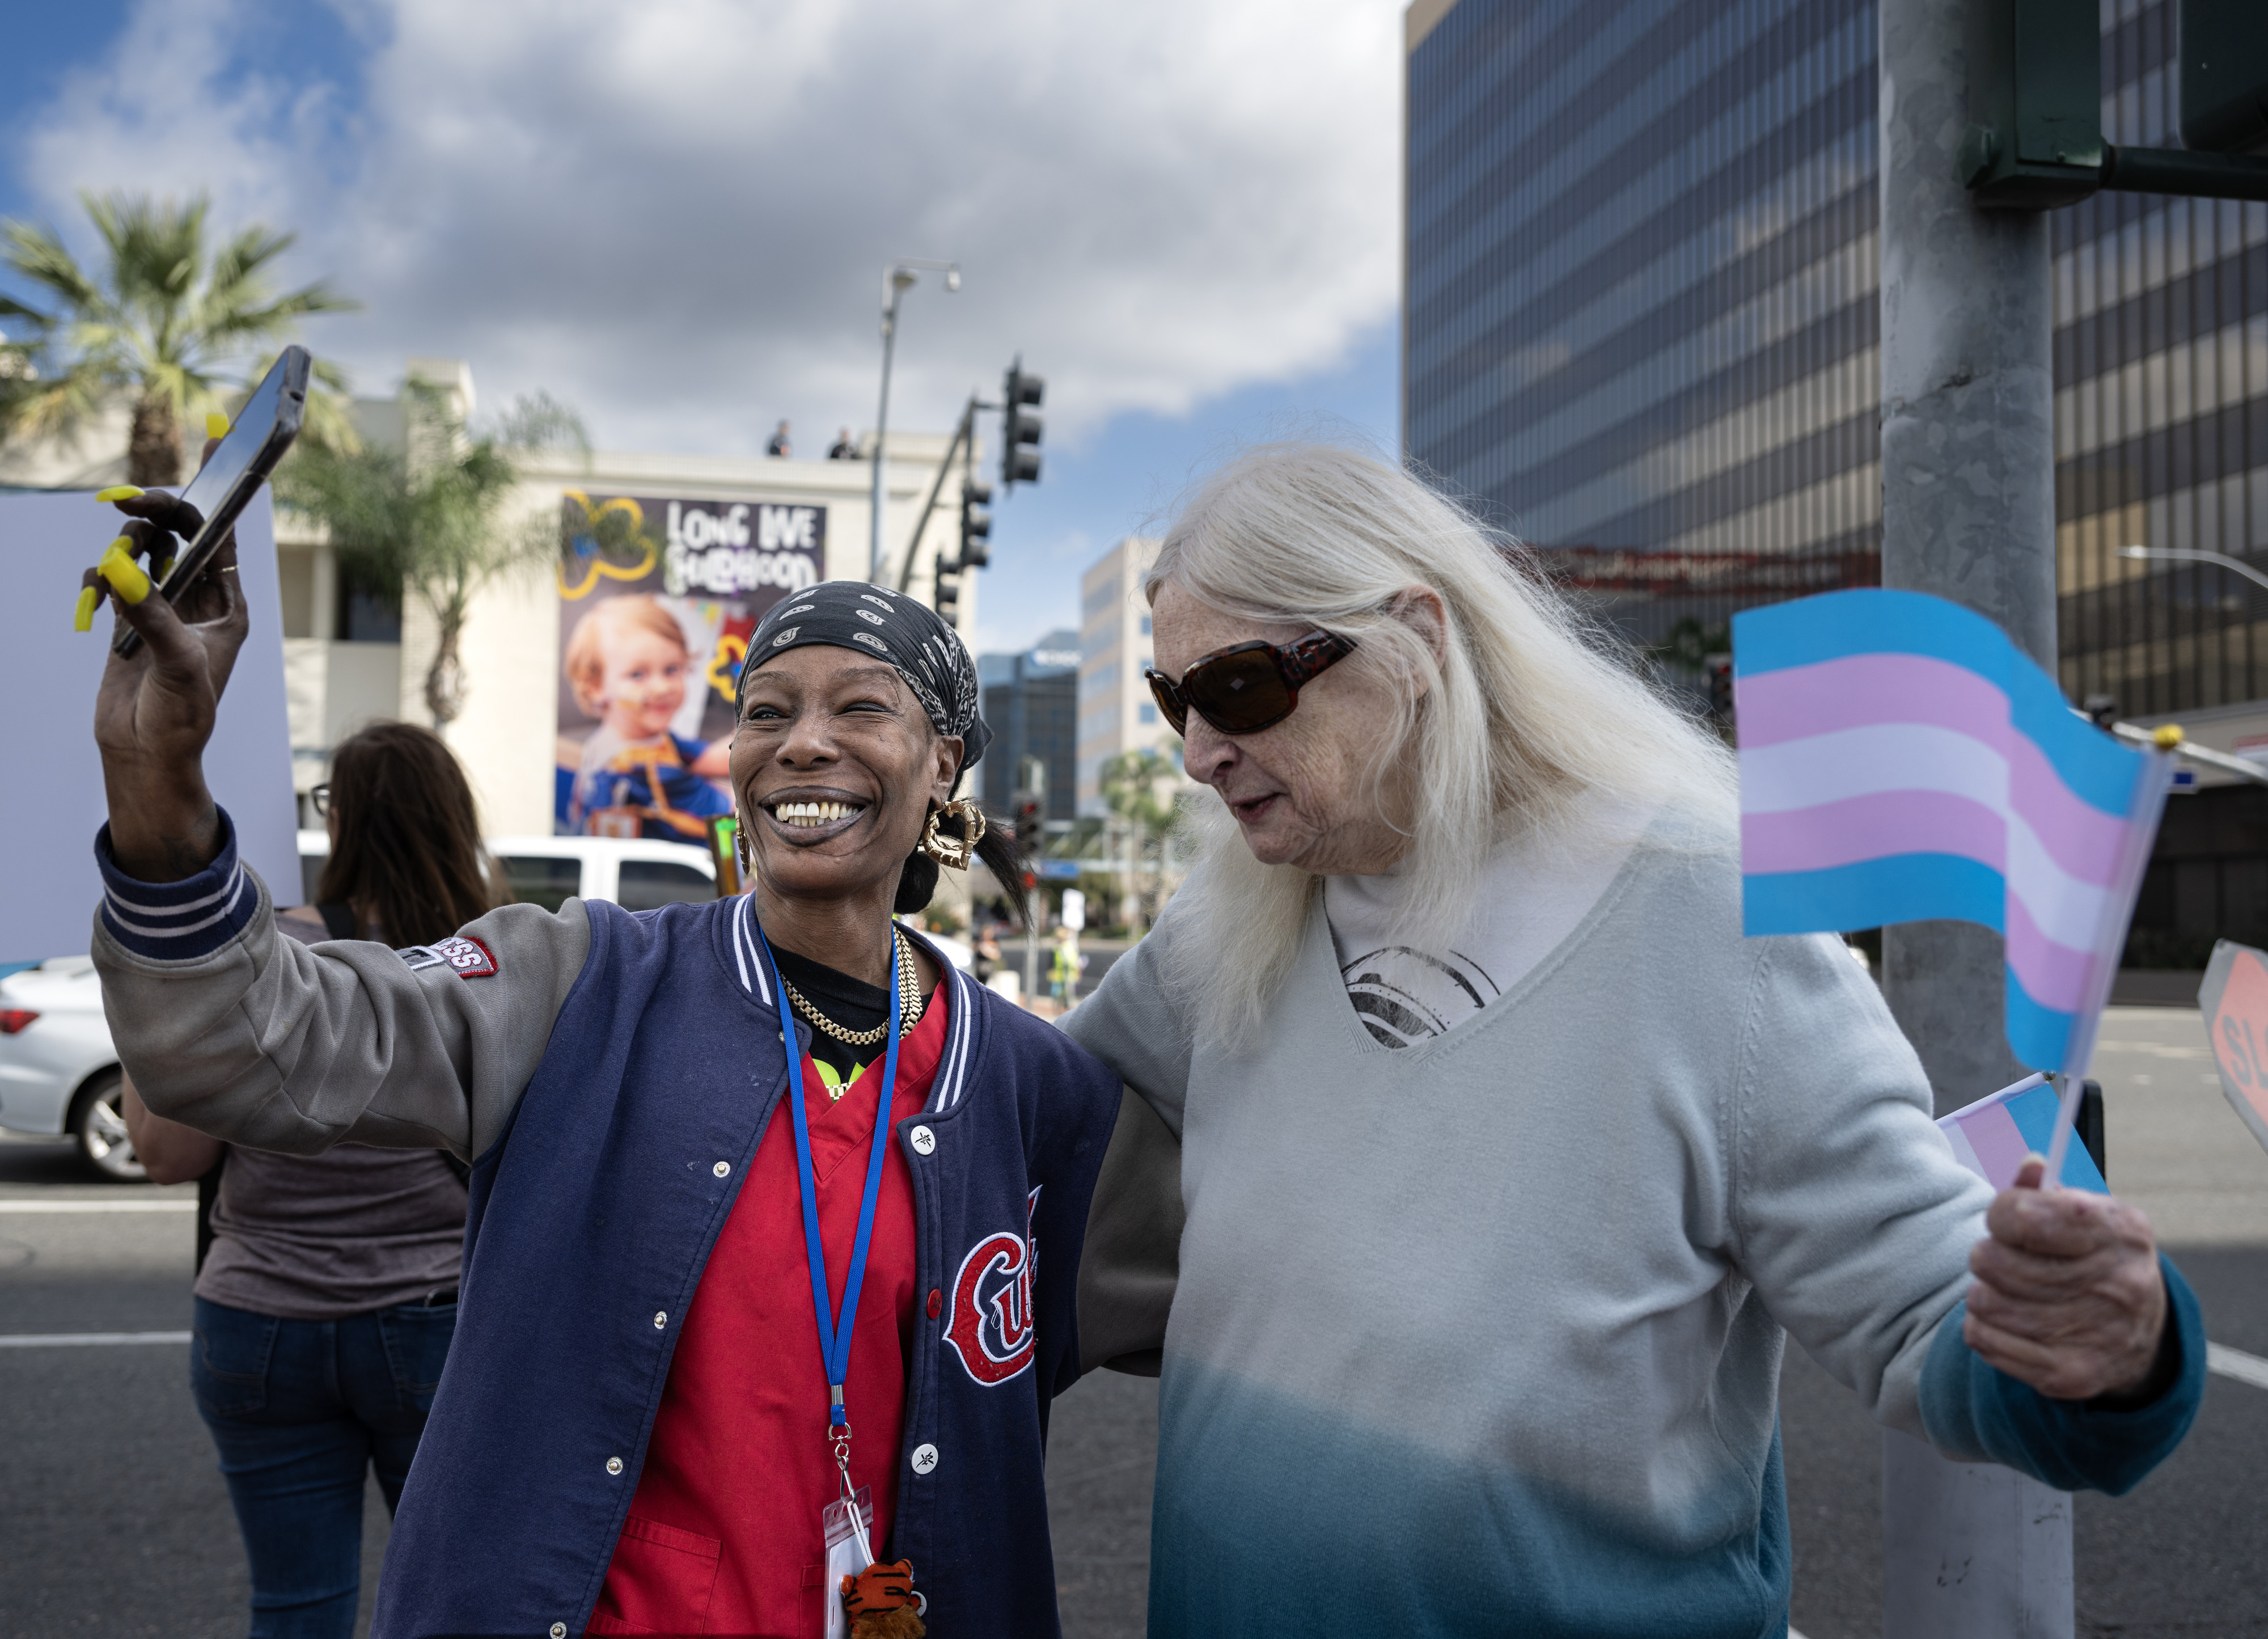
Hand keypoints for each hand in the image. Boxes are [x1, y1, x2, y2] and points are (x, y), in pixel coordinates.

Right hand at [85, 441, 249, 880]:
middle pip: (179, 530)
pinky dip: (102, 577)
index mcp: (227, 604)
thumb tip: (125, 569)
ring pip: (143, 550)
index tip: (221, 435)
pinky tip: (98, 591)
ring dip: (126, 548)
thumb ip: (150, 616)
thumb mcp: (178, 666)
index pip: (225, 532)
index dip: (222, 484)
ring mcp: (162, 605)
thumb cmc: (182, 717)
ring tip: (115, 570)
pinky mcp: (128, 617)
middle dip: (155, 511)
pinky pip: (113, 577)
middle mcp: (198, 599)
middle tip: (126, 504)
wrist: (147, 754)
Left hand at [1964, 1156, 2167, 1401]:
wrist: (2142, 1334)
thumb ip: (2047, 1191)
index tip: (2007, 1219)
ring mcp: (2097, 1334)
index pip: (2023, 1215)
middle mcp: (2117, 1284)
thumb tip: (2031, 1165)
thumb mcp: (2087, 1215)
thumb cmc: (2097, 1258)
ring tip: (2006, 1289)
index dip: (2001, 1213)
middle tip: (2002, 1258)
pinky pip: (1984, 1339)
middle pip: (1993, 1260)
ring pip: (1985, 1302)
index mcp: (2121, 1231)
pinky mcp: (2071, 1374)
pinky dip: (1982, 1327)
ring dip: (1983, 1292)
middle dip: (1987, 1255)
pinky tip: (2008, 1320)